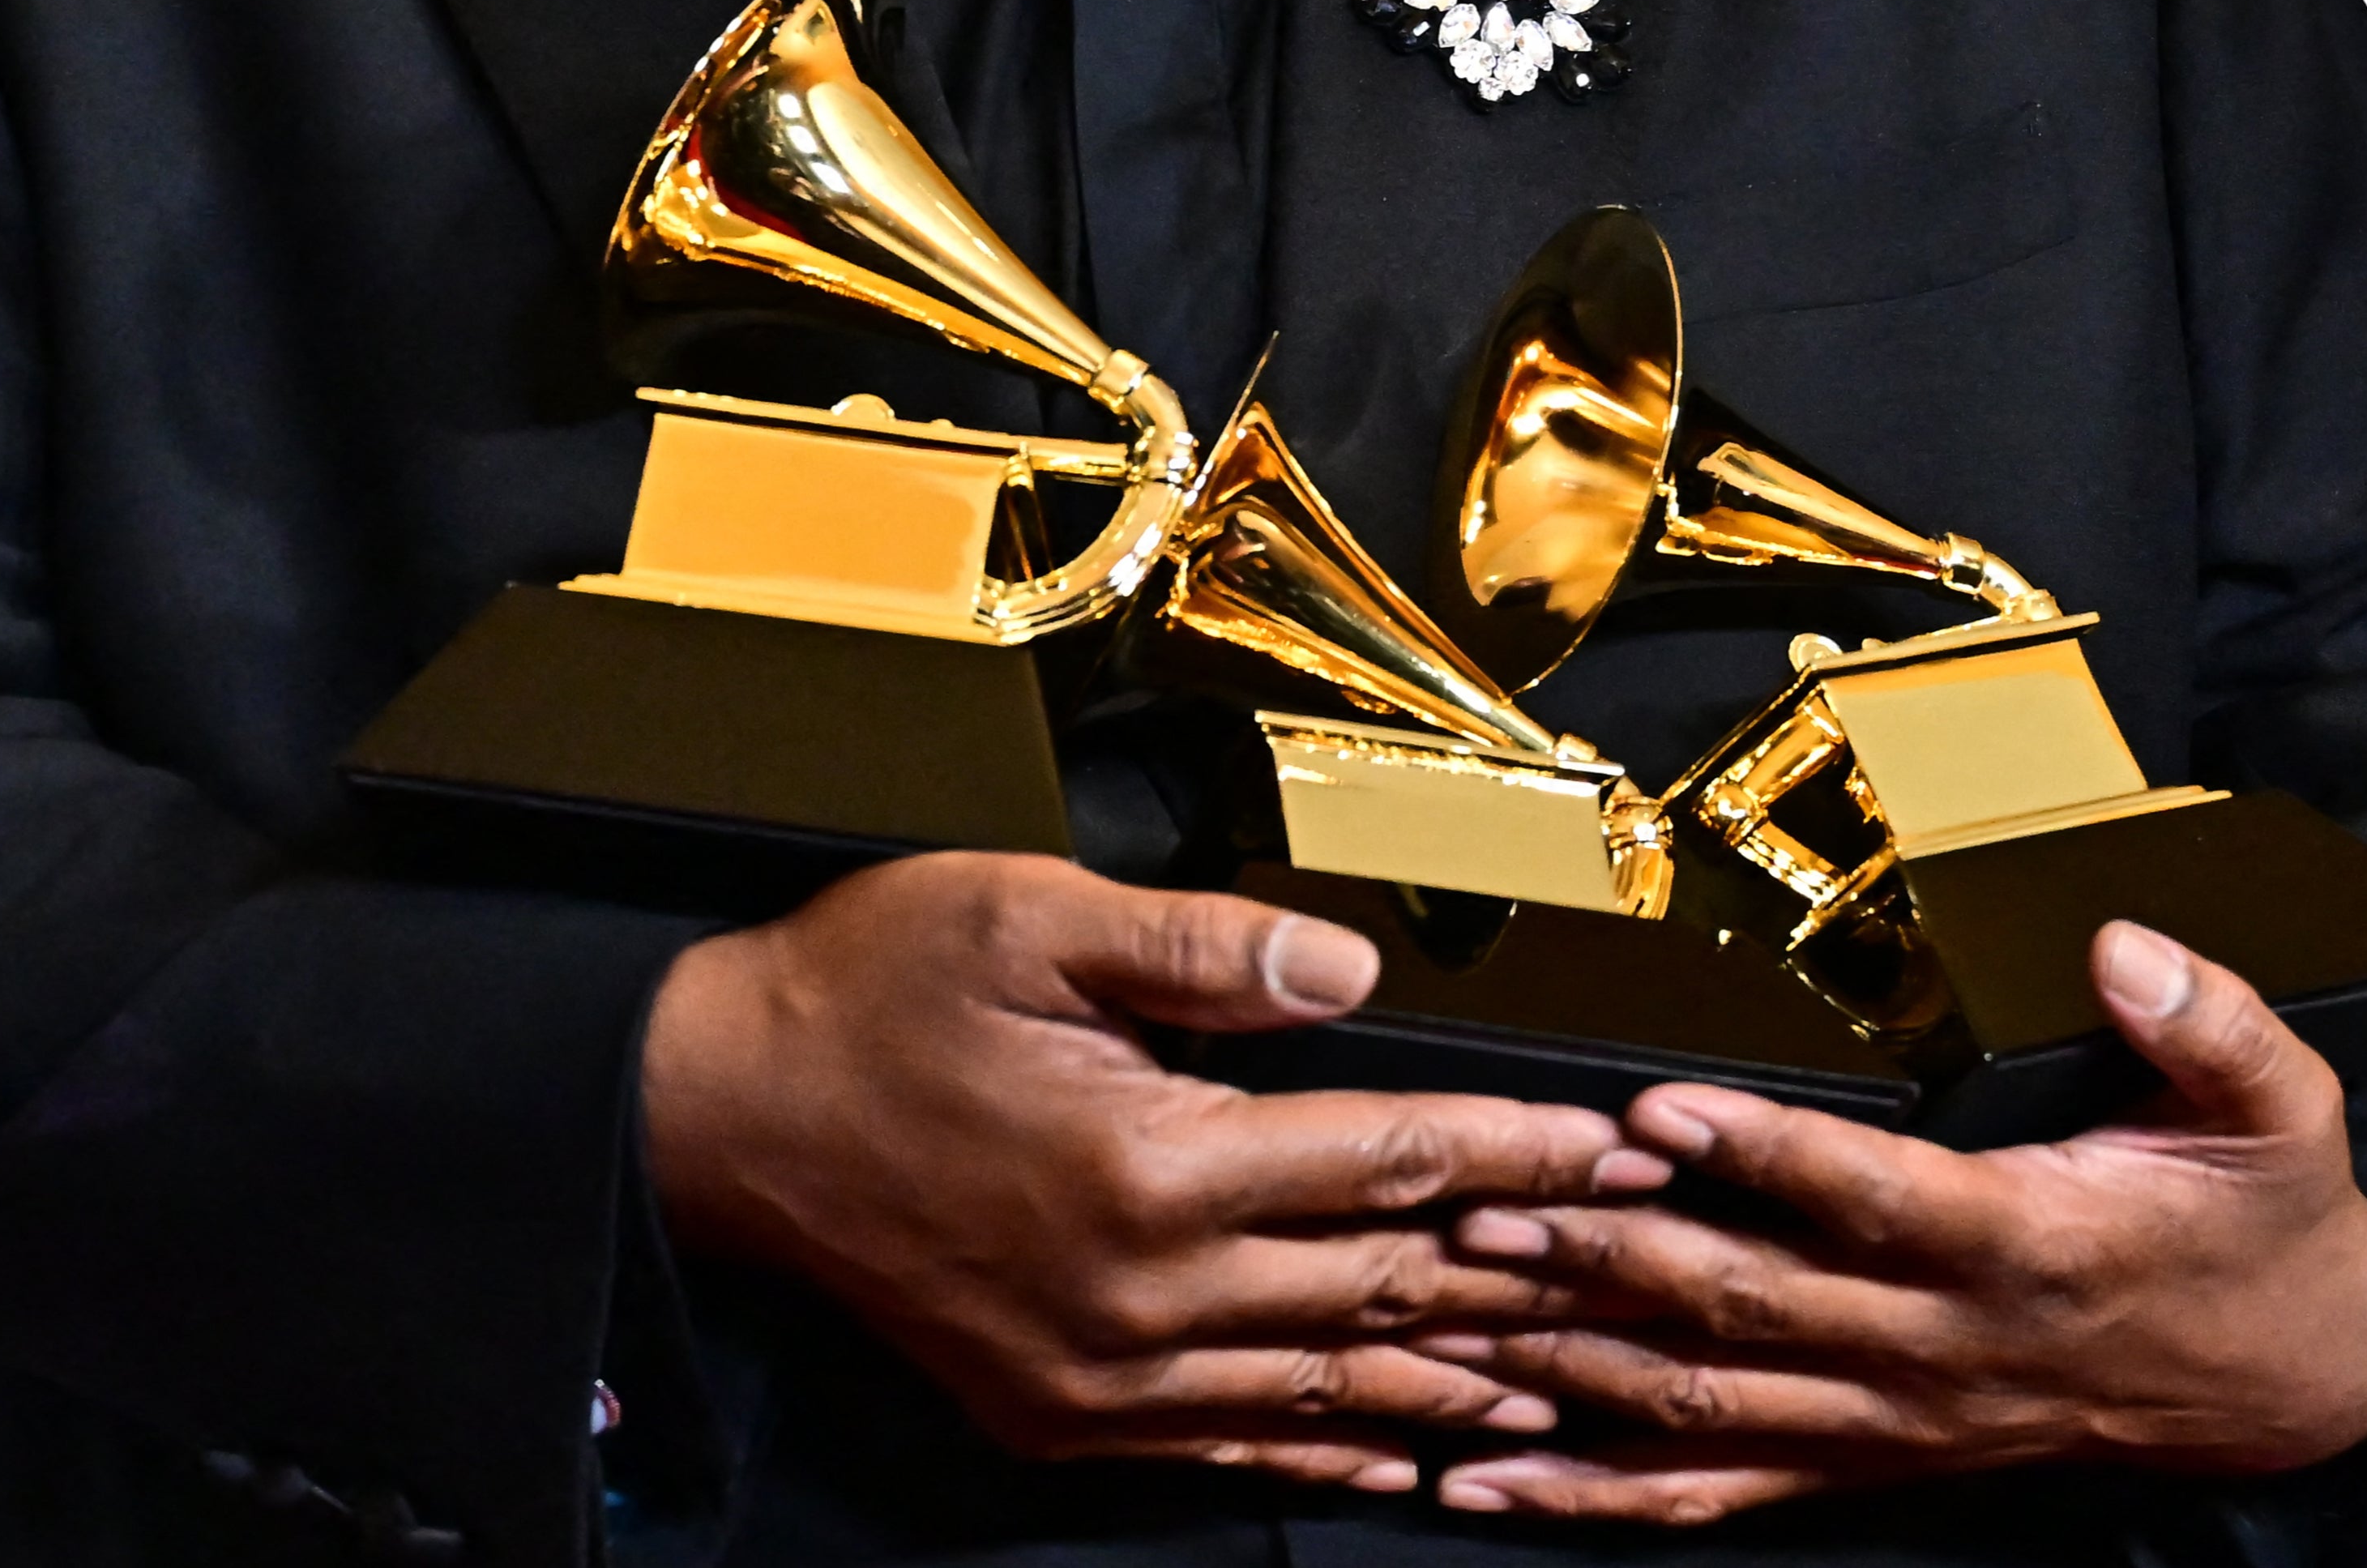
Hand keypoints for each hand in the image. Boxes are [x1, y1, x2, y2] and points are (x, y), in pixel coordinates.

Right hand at [640, 852, 1672, 1492]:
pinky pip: (1229, 1441)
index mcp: (1150, 1163)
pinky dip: (1329, 1444)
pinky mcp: (1058, 1413)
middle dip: (1523, 1272)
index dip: (1520, 1155)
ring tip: (1560, 1374)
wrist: (726, 1115)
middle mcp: (1139, 1293)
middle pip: (1379, 1285)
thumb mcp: (1032, 919)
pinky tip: (1398, 1448)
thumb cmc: (872, 992)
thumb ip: (1205, 952)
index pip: (1389, 1157)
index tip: (1619, 1149)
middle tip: (1640, 1266)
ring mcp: (1099, 1375)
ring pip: (1322, 1384)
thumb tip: (1352, 972)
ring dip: (1448, 1378)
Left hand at [1415, 921, 2366, 1523]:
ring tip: (1458, 1315)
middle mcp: (1944, 1346)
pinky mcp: (1872, 1462)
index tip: (1659, 1107)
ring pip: (1714, 1402)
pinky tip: (1495, 1480)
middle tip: (1489, 1205)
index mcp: (2026, 1242)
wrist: (2297, 1380)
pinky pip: (1721, 1489)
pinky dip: (1600, 1494)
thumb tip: (2126, 944)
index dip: (1765, 1154)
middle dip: (1609, 1258)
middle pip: (1754, 1305)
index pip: (1871, 1195)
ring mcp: (1898, 1419)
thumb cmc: (2267, 1226)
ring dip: (1578, 1363)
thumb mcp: (2284, 1109)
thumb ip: (2212, 1021)